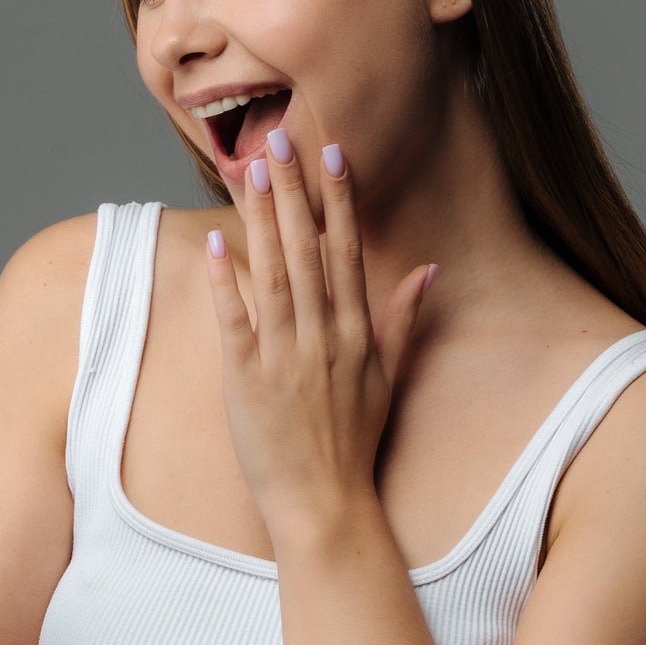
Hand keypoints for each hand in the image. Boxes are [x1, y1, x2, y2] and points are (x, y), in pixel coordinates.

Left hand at [204, 131, 436, 533]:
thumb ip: (404, 321)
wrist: (326, 503)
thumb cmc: (355, 442)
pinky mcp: (248, 379)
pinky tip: (218, 244)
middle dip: (294, 193)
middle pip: (308, 251)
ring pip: (274, 275)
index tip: (330, 155)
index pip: (347, 252)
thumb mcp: (389, 379)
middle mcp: (325, 337)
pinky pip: (237, 321)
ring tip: (251, 173)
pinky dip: (227, 282)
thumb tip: (427, 270)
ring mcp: (286, 357)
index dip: (338, 200)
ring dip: (262, 221)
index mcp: (357, 333)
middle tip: (278, 141)